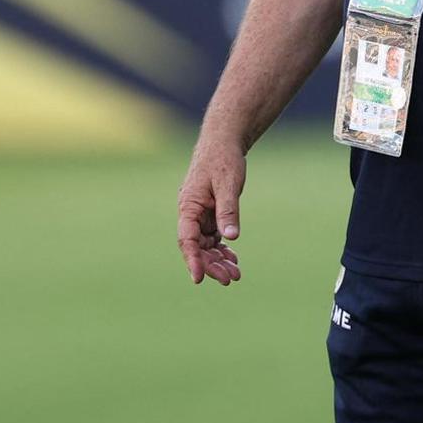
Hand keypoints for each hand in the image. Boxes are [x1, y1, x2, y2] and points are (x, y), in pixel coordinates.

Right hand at [176, 136, 245, 286]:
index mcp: (189, 205)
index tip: (199, 278)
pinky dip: (222, 249)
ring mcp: (200, 215)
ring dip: (218, 261)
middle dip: (211, 265)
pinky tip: (233, 260)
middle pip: (197, 246)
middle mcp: (191, 213)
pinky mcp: (210, 213)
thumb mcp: (228, 184)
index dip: (192, 259)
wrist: (223, 142)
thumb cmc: (223, 160)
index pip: (187, 239)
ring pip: (205, 245)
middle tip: (230, 279)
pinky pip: (214, 237)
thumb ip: (228, 210)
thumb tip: (232, 238)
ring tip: (235, 275)